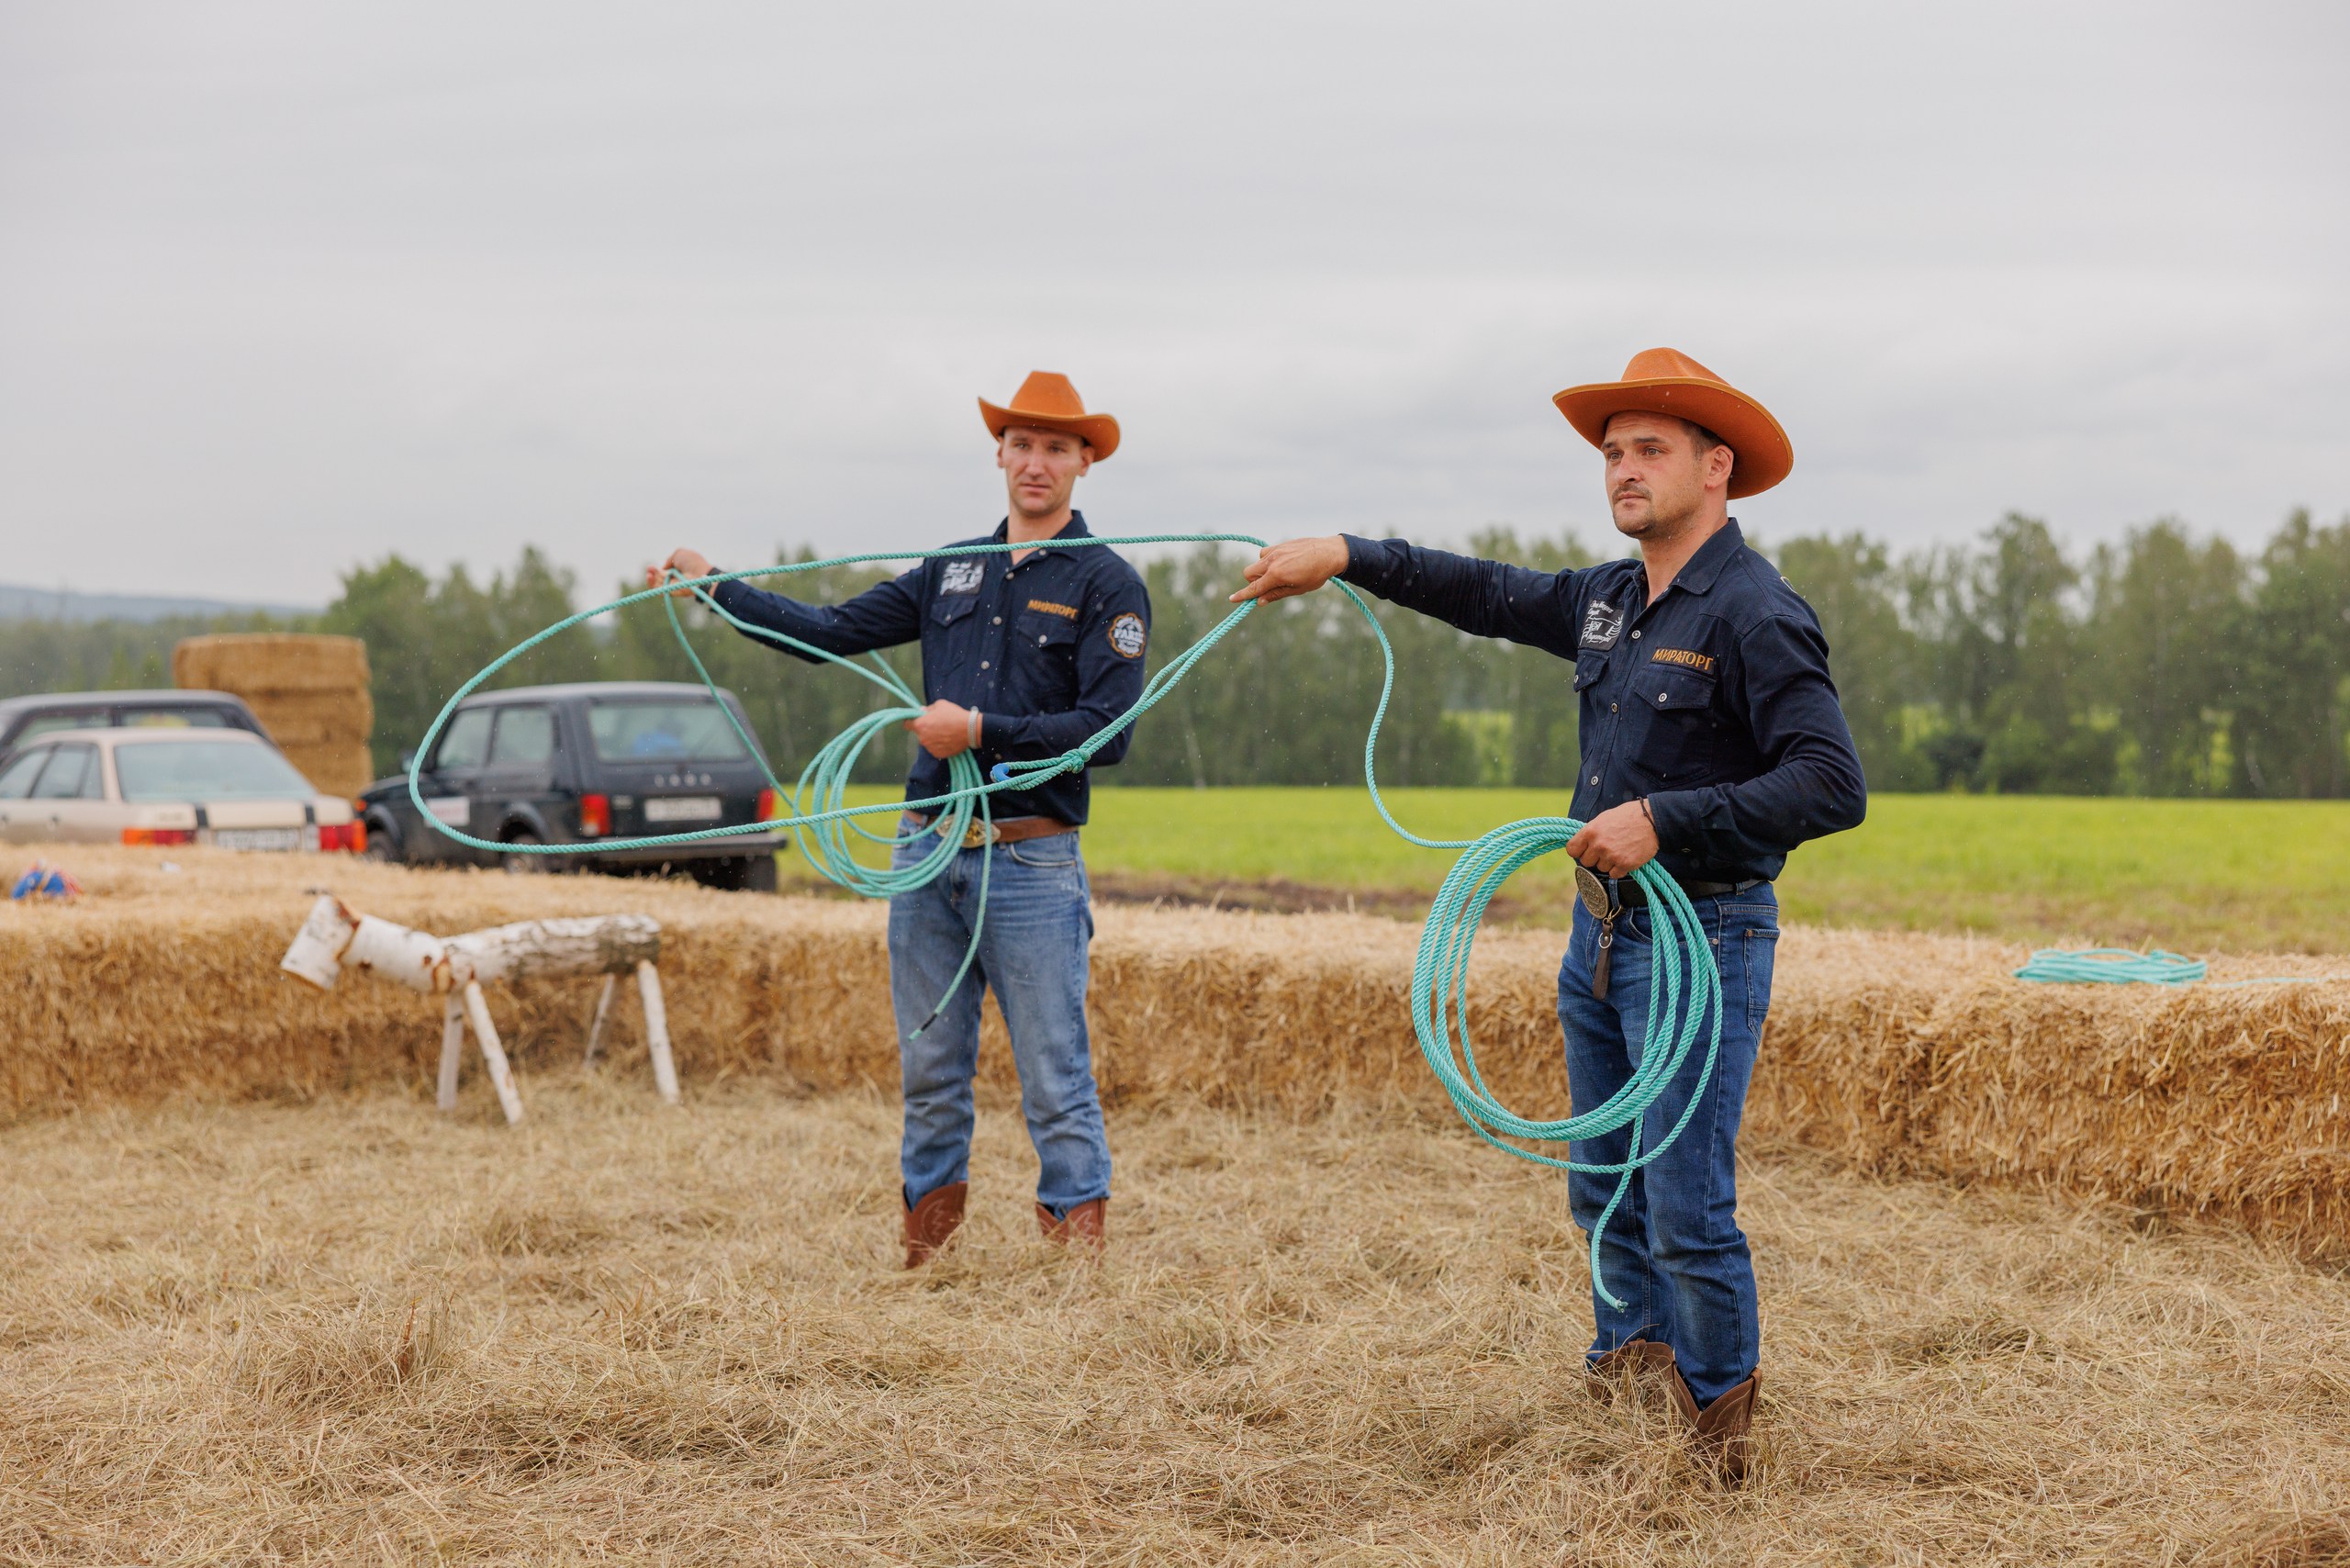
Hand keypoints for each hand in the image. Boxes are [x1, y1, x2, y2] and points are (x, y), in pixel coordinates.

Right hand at [648, 548, 714, 597]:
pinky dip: (652, 585)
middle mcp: (675, 578)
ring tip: (649, 573)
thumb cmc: (692, 562)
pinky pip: (659, 591)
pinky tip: (649, 577)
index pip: (664, 571)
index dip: (657, 569)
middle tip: (649, 568)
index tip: (652, 566)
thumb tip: (663, 568)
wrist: (699, 573)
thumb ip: (669, 559)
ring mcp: (674, 586)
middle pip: (659, 577)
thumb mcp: (679, 553)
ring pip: (657, 584)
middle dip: (653, 572)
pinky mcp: (673, 592)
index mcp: (678, 569)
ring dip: (651, 578)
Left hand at [903, 699, 975, 758]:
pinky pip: (935, 748)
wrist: (970, 730)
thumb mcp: (940, 705)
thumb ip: (928, 709)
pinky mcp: (938, 754)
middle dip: (925, 729)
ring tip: (945, 733)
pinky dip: (939, 745)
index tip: (917, 720)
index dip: (911, 721)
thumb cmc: (954, 715)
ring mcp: (930, 748)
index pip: (906, 724)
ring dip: (933, 737)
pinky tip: (948, 739)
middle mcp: (922, 738)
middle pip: (919, 733)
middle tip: (937, 725)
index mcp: (920, 725)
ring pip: (927, 741)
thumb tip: (922, 712)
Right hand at [1231, 536, 1349, 604]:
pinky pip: (1265, 553)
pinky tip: (1283, 562)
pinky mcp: (1279, 544)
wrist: (1330, 553)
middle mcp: (1272, 561)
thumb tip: (1259, 601)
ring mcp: (1275, 551)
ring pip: (1257, 562)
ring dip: (1261, 570)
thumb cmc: (1316, 574)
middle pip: (1248, 573)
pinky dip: (1268, 560)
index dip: (1242, 595)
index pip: (1254, 588)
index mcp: (1277, 575)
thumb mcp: (1297, 589)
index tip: (1232, 599)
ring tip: (1280, 573)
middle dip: (1253, 581)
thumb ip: (1276, 594)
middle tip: (1268, 585)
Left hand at [1565, 800, 1659, 878]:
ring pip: (1601, 868)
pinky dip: (1619, 868)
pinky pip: (1614, 874)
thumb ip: (1591, 832)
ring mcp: (1611, 856)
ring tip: (1619, 850)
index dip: (1578, 851)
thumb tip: (1582, 843)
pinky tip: (1626, 857)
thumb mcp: (1604, 818)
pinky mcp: (1625, 865)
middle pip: (1585, 862)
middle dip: (1594, 858)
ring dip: (1608, 863)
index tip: (1584, 850)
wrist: (1652, 820)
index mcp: (1591, 831)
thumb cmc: (1628, 816)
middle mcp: (1599, 845)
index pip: (1572, 849)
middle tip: (1606, 850)